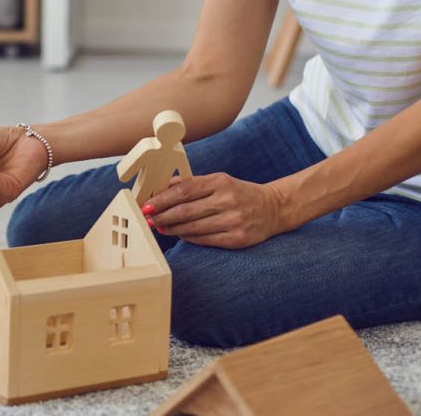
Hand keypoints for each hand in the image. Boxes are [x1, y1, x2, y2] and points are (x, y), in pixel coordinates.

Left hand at [143, 173, 287, 248]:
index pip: (183, 191)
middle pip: (185, 211)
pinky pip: (205, 240)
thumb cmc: (239, 193)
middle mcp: (227, 200)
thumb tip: (164, 186)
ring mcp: (234, 220)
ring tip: (160, 227)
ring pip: (193, 228)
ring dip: (172, 229)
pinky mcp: (238, 238)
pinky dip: (188, 237)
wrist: (274, 208)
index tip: (146, 206)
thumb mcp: (219, 180)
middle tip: (148, 219)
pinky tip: (179, 234)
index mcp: (220, 182)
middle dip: (162, 216)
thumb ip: (192, 183)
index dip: (161, 200)